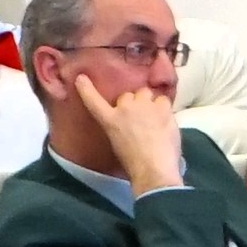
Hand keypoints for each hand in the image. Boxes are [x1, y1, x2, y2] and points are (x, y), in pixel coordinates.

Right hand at [88, 74, 188, 188]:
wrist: (153, 168)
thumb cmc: (134, 164)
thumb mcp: (118, 144)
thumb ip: (120, 128)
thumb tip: (130, 124)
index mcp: (110, 121)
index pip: (94, 101)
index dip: (86, 89)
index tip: (81, 78)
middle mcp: (124, 108)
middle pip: (128, 95)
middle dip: (133, 104)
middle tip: (140, 120)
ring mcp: (144, 105)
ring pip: (145, 93)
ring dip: (148, 102)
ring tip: (153, 118)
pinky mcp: (162, 107)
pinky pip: (163, 99)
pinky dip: (164, 108)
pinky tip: (166, 120)